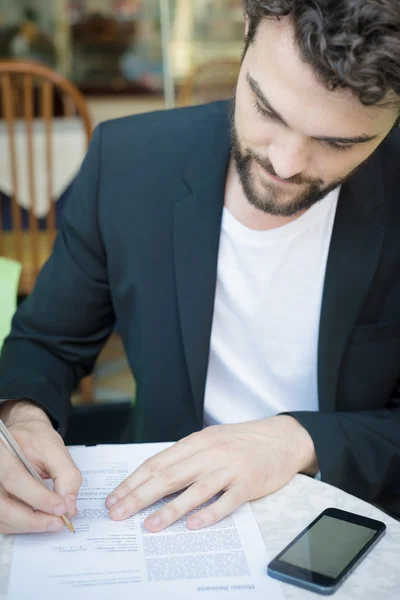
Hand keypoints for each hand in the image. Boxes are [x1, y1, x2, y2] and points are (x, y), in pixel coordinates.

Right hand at [0, 400, 81, 533]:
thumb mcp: (56, 449)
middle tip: (56, 522)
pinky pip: (2, 521)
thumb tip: (68, 506)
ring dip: (27, 525)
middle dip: (32, 519)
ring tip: (51, 523)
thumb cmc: (37, 441)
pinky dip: (21, 526)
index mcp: (2, 451)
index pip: (15, 478)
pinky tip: (38, 521)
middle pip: (2, 504)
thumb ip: (66, 475)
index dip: (39, 497)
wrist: (24, 436)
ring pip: (1, 516)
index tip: (61, 508)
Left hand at [106, 416, 317, 531]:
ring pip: (194, 489)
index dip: (133, 481)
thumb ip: (187, 455)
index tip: (115, 498)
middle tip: (118, 514)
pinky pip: (226, 501)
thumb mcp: (211, 440)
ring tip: (149, 526)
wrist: (281, 437)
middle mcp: (210, 453)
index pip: (157, 462)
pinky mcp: (248, 483)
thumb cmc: (242, 441)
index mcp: (196, 441)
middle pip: (169, 476)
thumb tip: (155, 475)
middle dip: (139, 496)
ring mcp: (229, 468)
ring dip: (170, 509)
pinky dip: (209, 514)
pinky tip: (193, 526)